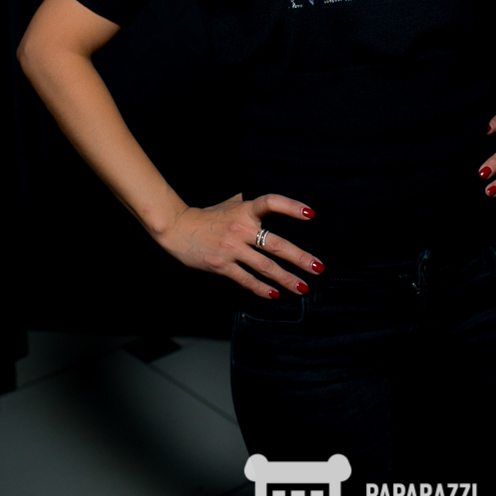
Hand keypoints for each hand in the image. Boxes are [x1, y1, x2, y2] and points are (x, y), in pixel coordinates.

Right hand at [156, 193, 323, 299]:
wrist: (177, 229)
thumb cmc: (207, 215)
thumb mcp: (229, 203)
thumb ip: (249, 202)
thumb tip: (268, 201)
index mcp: (244, 210)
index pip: (270, 203)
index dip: (291, 207)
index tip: (310, 214)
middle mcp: (241, 228)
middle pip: (276, 245)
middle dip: (300, 258)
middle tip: (319, 267)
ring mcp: (232, 248)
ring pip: (264, 266)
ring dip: (286, 279)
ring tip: (303, 287)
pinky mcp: (222, 265)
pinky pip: (246, 279)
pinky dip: (261, 288)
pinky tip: (275, 294)